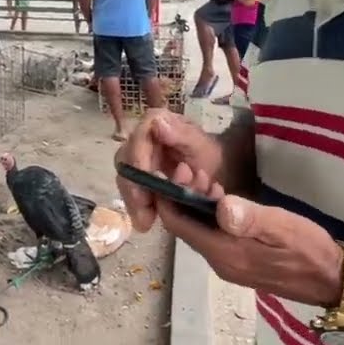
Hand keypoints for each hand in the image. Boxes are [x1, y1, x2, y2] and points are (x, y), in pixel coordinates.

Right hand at [114, 109, 223, 231]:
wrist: (217, 170)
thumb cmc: (211, 155)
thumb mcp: (202, 145)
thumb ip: (182, 135)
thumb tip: (157, 124)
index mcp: (157, 122)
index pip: (138, 138)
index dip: (139, 161)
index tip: (148, 183)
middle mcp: (142, 137)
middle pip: (127, 160)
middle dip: (134, 187)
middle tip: (144, 211)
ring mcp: (138, 156)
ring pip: (126, 178)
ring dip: (134, 200)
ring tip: (145, 222)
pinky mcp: (139, 175)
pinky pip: (132, 189)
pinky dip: (137, 206)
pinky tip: (145, 222)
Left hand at [156, 161, 343, 307]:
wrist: (333, 280)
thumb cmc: (309, 250)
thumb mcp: (282, 227)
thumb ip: (250, 219)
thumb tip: (219, 205)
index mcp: (224, 253)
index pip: (178, 225)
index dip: (171, 196)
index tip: (180, 170)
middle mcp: (219, 262)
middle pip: (185, 227)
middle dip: (183, 196)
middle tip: (196, 170)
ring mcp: (228, 265)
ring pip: (198, 231)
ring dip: (196, 205)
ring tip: (208, 179)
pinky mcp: (238, 263)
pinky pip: (213, 237)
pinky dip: (210, 216)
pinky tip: (223, 198)